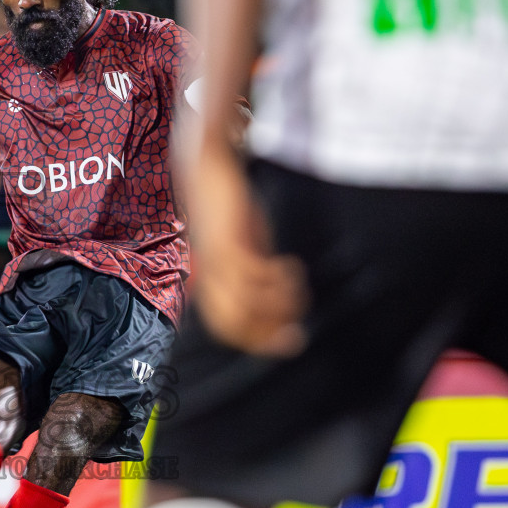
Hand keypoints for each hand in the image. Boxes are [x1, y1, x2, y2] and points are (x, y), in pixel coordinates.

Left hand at [187, 138, 307, 356]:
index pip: (227, 326)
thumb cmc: (230, 207)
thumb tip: (281, 295)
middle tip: (297, 330)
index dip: (257, 341)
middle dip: (269, 333)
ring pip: (246, 304)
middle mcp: (211, 276)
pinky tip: (289, 265)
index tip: (289, 339)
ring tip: (296, 285)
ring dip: (280, 302)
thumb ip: (258, 268)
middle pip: (233, 323)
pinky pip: (254, 274)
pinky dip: (278, 278)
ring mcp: (219, 260)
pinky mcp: (230, 241)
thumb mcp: (246, 242)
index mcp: (211, 281)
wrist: (210, 166)